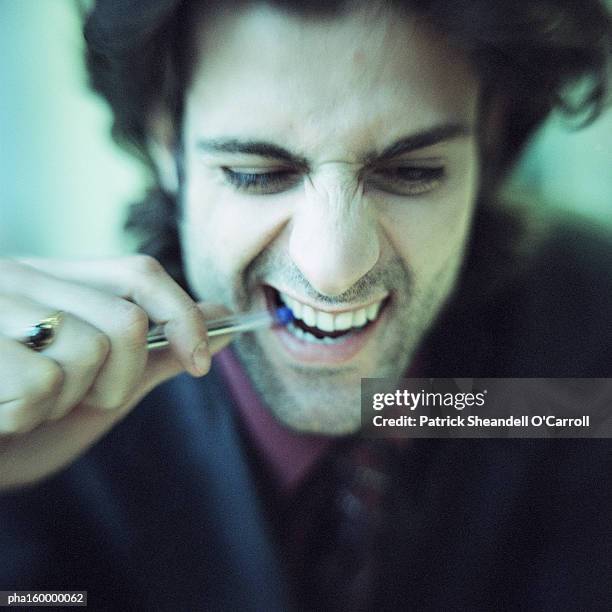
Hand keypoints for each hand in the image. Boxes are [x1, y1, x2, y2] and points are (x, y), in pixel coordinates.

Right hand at [0, 256, 231, 490]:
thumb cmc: (22, 420)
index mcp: (55, 281)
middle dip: (119, 381)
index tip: (201, 361)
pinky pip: (41, 383)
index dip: (183, 314)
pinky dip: (28, 415)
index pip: (139, 272)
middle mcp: (20, 278)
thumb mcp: (99, 386)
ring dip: (68, 401)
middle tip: (81, 400)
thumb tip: (226, 319)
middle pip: (126, 320)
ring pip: (88, 351)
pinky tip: (0, 414)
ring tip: (26, 405)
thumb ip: (158, 351)